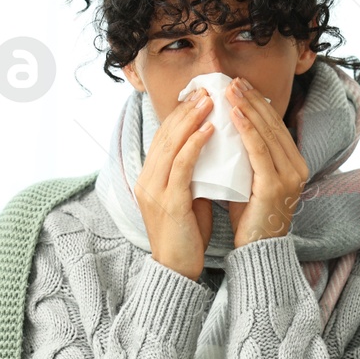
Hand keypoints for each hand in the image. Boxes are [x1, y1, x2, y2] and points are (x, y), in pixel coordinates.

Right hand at [134, 87, 215, 280]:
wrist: (177, 269)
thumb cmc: (187, 234)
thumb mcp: (188, 196)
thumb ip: (193, 174)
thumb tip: (212, 150)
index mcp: (149, 177)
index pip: (162, 136)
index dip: (179, 114)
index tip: (198, 95)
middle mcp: (147, 179)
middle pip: (165, 134)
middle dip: (186, 109)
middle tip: (206, 89)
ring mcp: (155, 190)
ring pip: (171, 145)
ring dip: (192, 119)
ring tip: (210, 100)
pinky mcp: (169, 202)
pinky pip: (182, 166)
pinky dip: (195, 144)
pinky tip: (210, 130)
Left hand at [223, 77, 308, 246]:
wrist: (257, 251)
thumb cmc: (251, 219)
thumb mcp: (251, 181)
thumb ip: (248, 159)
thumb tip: (228, 133)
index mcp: (294, 165)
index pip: (275, 126)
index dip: (259, 103)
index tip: (241, 86)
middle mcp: (297, 168)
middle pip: (273, 124)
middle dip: (252, 99)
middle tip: (233, 80)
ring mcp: (288, 177)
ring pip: (267, 133)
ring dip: (247, 107)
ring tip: (231, 90)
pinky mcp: (274, 186)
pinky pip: (259, 151)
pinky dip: (247, 129)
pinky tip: (234, 114)